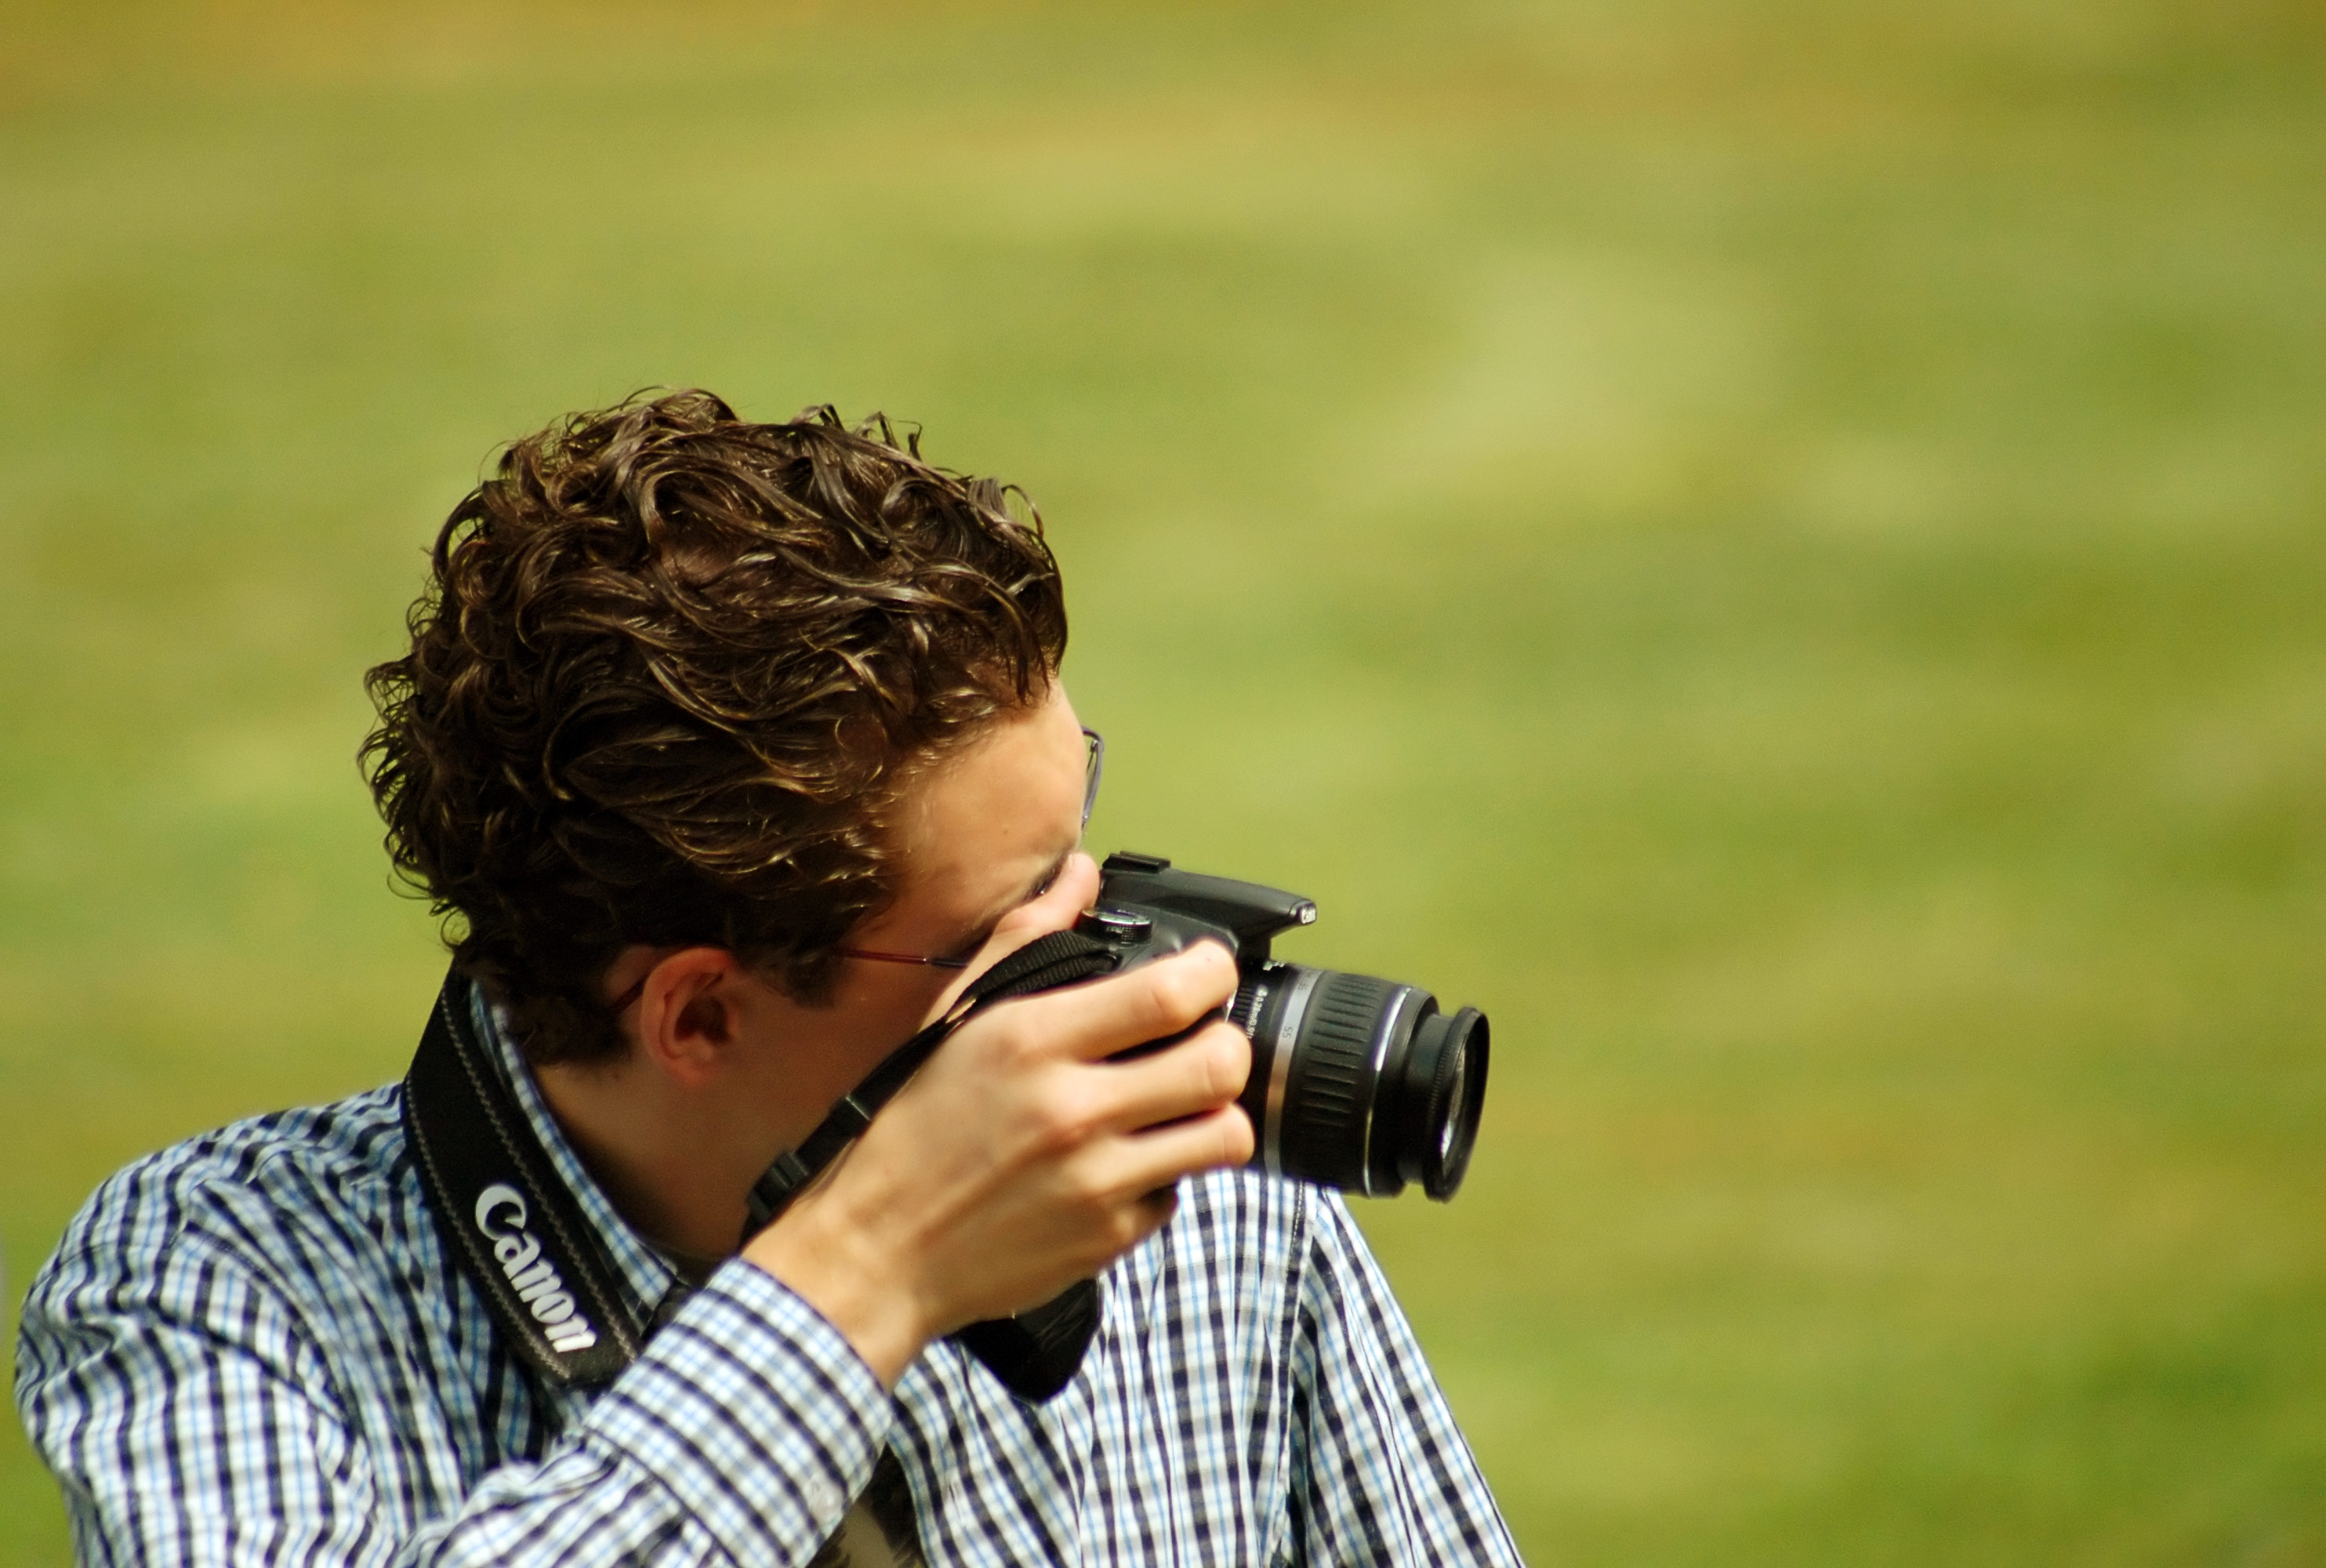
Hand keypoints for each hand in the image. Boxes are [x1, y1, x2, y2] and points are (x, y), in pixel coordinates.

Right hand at [743, 855, 1255, 1385]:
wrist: (877, 1249)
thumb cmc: (912, 1125)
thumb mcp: (958, 1016)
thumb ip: (1029, 936)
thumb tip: (1083, 872)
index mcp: (1033, 1041)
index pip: (1169, 994)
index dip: (1213, 972)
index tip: (1210, 969)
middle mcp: (1073, 1111)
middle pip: (1220, 1065)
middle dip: (1227, 1044)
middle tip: (1205, 1042)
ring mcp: (1097, 1182)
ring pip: (1224, 1136)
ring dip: (1216, 1113)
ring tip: (1182, 1104)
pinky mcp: (1107, 1239)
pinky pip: (1178, 1194)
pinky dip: (1165, 1175)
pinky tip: (1126, 1162)